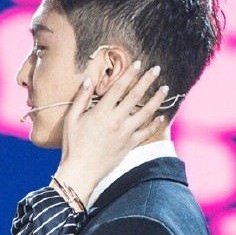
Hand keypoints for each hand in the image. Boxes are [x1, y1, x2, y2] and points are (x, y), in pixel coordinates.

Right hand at [54, 62, 166, 205]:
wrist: (81, 171)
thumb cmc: (73, 145)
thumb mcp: (71, 119)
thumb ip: (81, 98)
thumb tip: (89, 80)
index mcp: (101, 112)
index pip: (118, 88)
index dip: (129, 74)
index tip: (138, 63)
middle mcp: (116, 120)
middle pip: (135, 96)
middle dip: (147, 81)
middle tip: (157, 69)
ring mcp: (125, 133)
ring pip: (146, 112)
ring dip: (157, 99)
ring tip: (165, 89)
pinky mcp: (129, 145)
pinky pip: (146, 133)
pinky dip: (155, 124)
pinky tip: (161, 116)